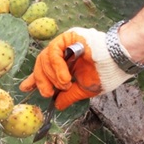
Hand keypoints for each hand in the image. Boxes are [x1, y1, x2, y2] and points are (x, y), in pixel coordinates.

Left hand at [19, 27, 134, 109]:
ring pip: (45, 58)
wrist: (119, 60)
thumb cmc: (106, 73)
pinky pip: (54, 51)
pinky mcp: (68, 37)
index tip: (24, 88)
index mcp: (66, 64)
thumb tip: (57, 106)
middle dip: (41, 80)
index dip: (34, 79)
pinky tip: (65, 77)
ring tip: (64, 85)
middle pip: (41, 64)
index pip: (44, 70)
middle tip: (47, 93)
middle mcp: (63, 53)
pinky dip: (57, 66)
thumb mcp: (83, 89)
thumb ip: (68, 96)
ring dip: (52, 76)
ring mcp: (65, 44)